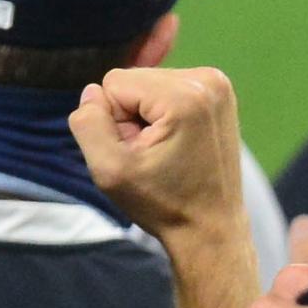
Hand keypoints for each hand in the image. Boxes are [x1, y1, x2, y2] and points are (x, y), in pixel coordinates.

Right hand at [72, 65, 248, 247]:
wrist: (211, 228)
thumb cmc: (162, 204)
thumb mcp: (110, 170)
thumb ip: (88, 123)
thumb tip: (92, 91)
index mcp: (184, 94)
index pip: (114, 82)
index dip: (114, 121)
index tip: (140, 153)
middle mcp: (207, 80)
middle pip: (133, 80)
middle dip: (132, 117)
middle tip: (154, 156)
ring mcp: (217, 85)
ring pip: (148, 85)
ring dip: (146, 118)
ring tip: (166, 152)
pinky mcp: (219, 93)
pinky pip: (167, 90)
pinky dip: (163, 115)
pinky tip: (177, 144)